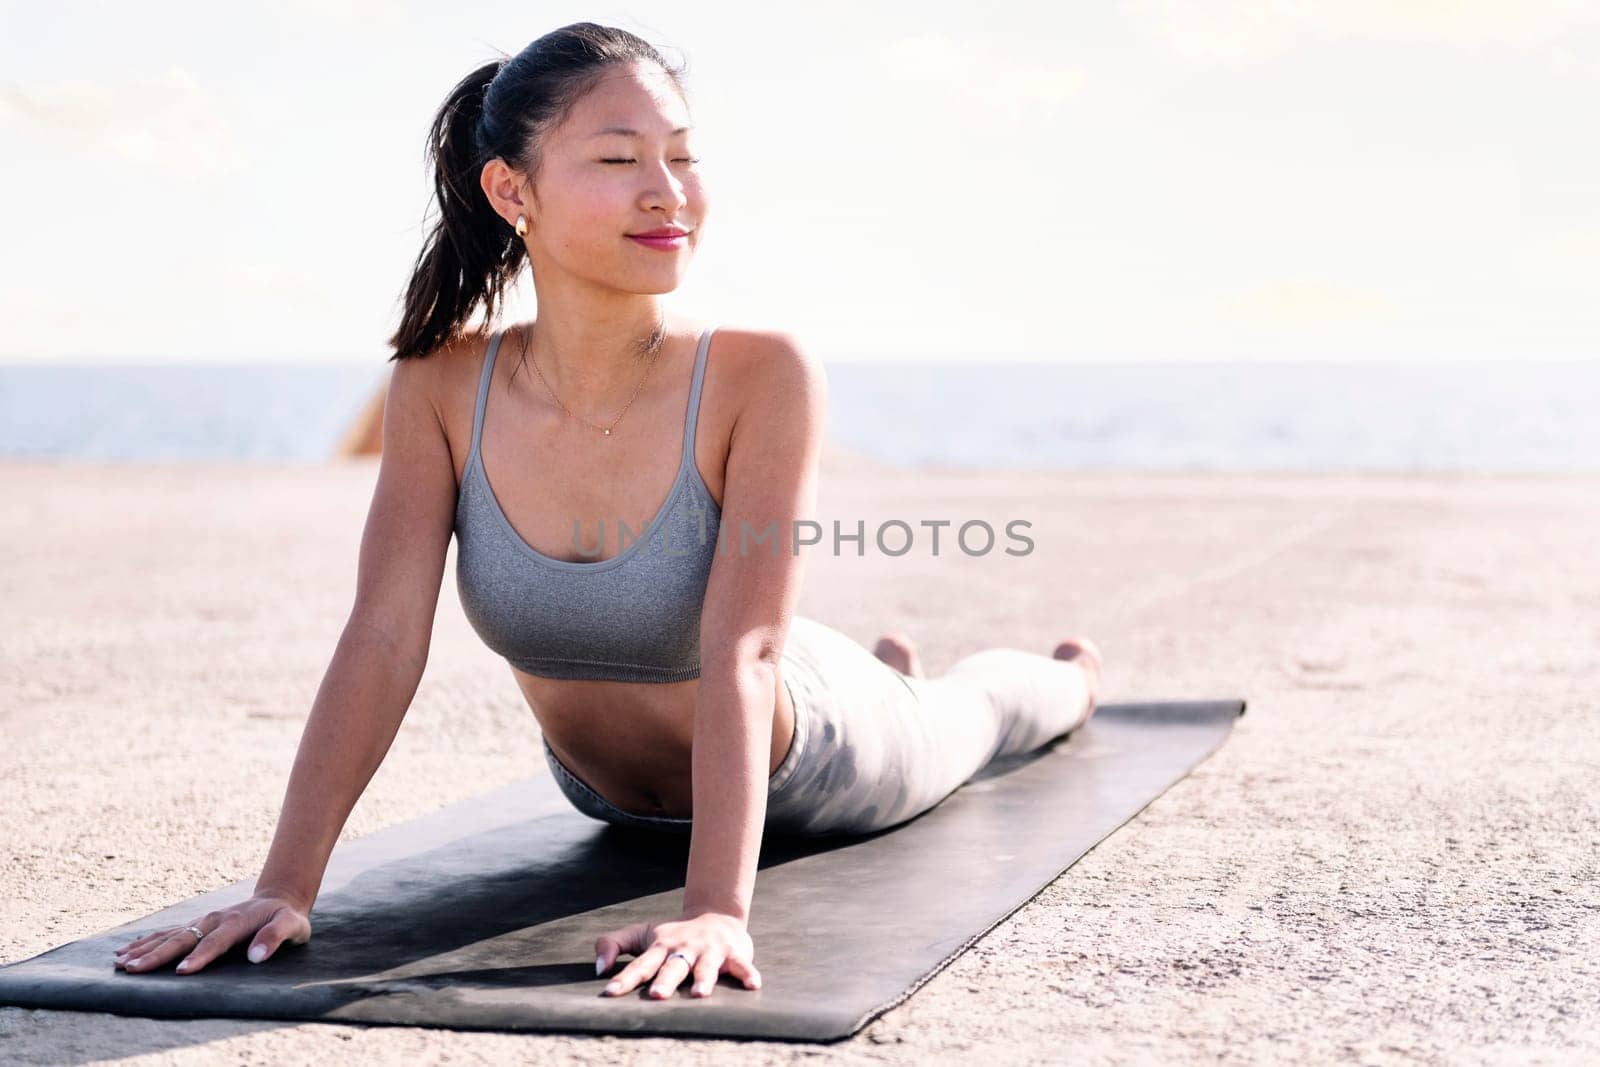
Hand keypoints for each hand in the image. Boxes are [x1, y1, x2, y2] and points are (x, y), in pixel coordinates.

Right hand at [112, 893, 311, 974]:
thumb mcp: (293, 925)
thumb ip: (276, 937)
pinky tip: (127, 950)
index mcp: (236, 922)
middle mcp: (214, 920)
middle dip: (157, 954)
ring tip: (120, 962)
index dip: (199, 957)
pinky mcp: (196, 925)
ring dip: (145, 948)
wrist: (278, 899)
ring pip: (169, 935)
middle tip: (133, 969)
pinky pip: (168, 932)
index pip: (215, 942)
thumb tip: (257, 957)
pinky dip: (147, 941)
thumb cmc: (286, 917)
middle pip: (183, 938)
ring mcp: (203, 921)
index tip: (182, 972)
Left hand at [594, 908, 761, 998]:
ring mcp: (710, 950)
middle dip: (665, 981)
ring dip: (703, 979)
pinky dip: (748, 973)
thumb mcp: (642, 934)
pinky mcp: (734, 953)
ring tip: (700, 994)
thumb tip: (598, 969)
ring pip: (706, 967)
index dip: (625, 978)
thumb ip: (614, 944)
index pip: (640, 964)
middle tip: (657, 995)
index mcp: (661, 946)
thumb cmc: (674, 934)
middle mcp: (685, 948)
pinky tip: (753, 985)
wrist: (717, 913)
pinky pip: (742, 965)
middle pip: (673, 966)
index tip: (610, 991)